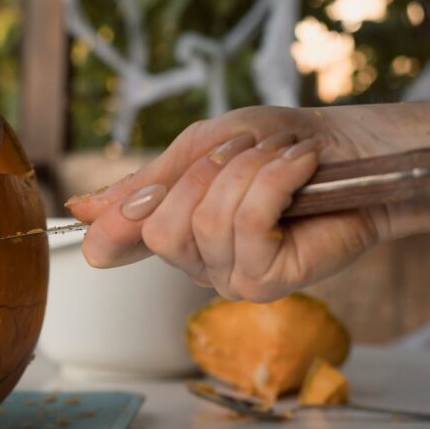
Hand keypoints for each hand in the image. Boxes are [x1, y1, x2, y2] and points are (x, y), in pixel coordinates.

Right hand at [66, 105, 409, 301]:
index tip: (114, 214)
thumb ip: (145, 184)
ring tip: (282, 157)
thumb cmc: (276, 145)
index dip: (109, 228)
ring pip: (206, 222)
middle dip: (204, 173)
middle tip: (245, 151)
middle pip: (159, 228)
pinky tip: (299, 167)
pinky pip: (247, 226)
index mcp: (171, 229)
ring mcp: (228, 277)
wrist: (350, 148)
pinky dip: (273, 181)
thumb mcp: (200, 149)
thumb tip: (80, 211)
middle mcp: (194, 263)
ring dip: (248, 169)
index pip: (116, 243)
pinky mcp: (268, 283)